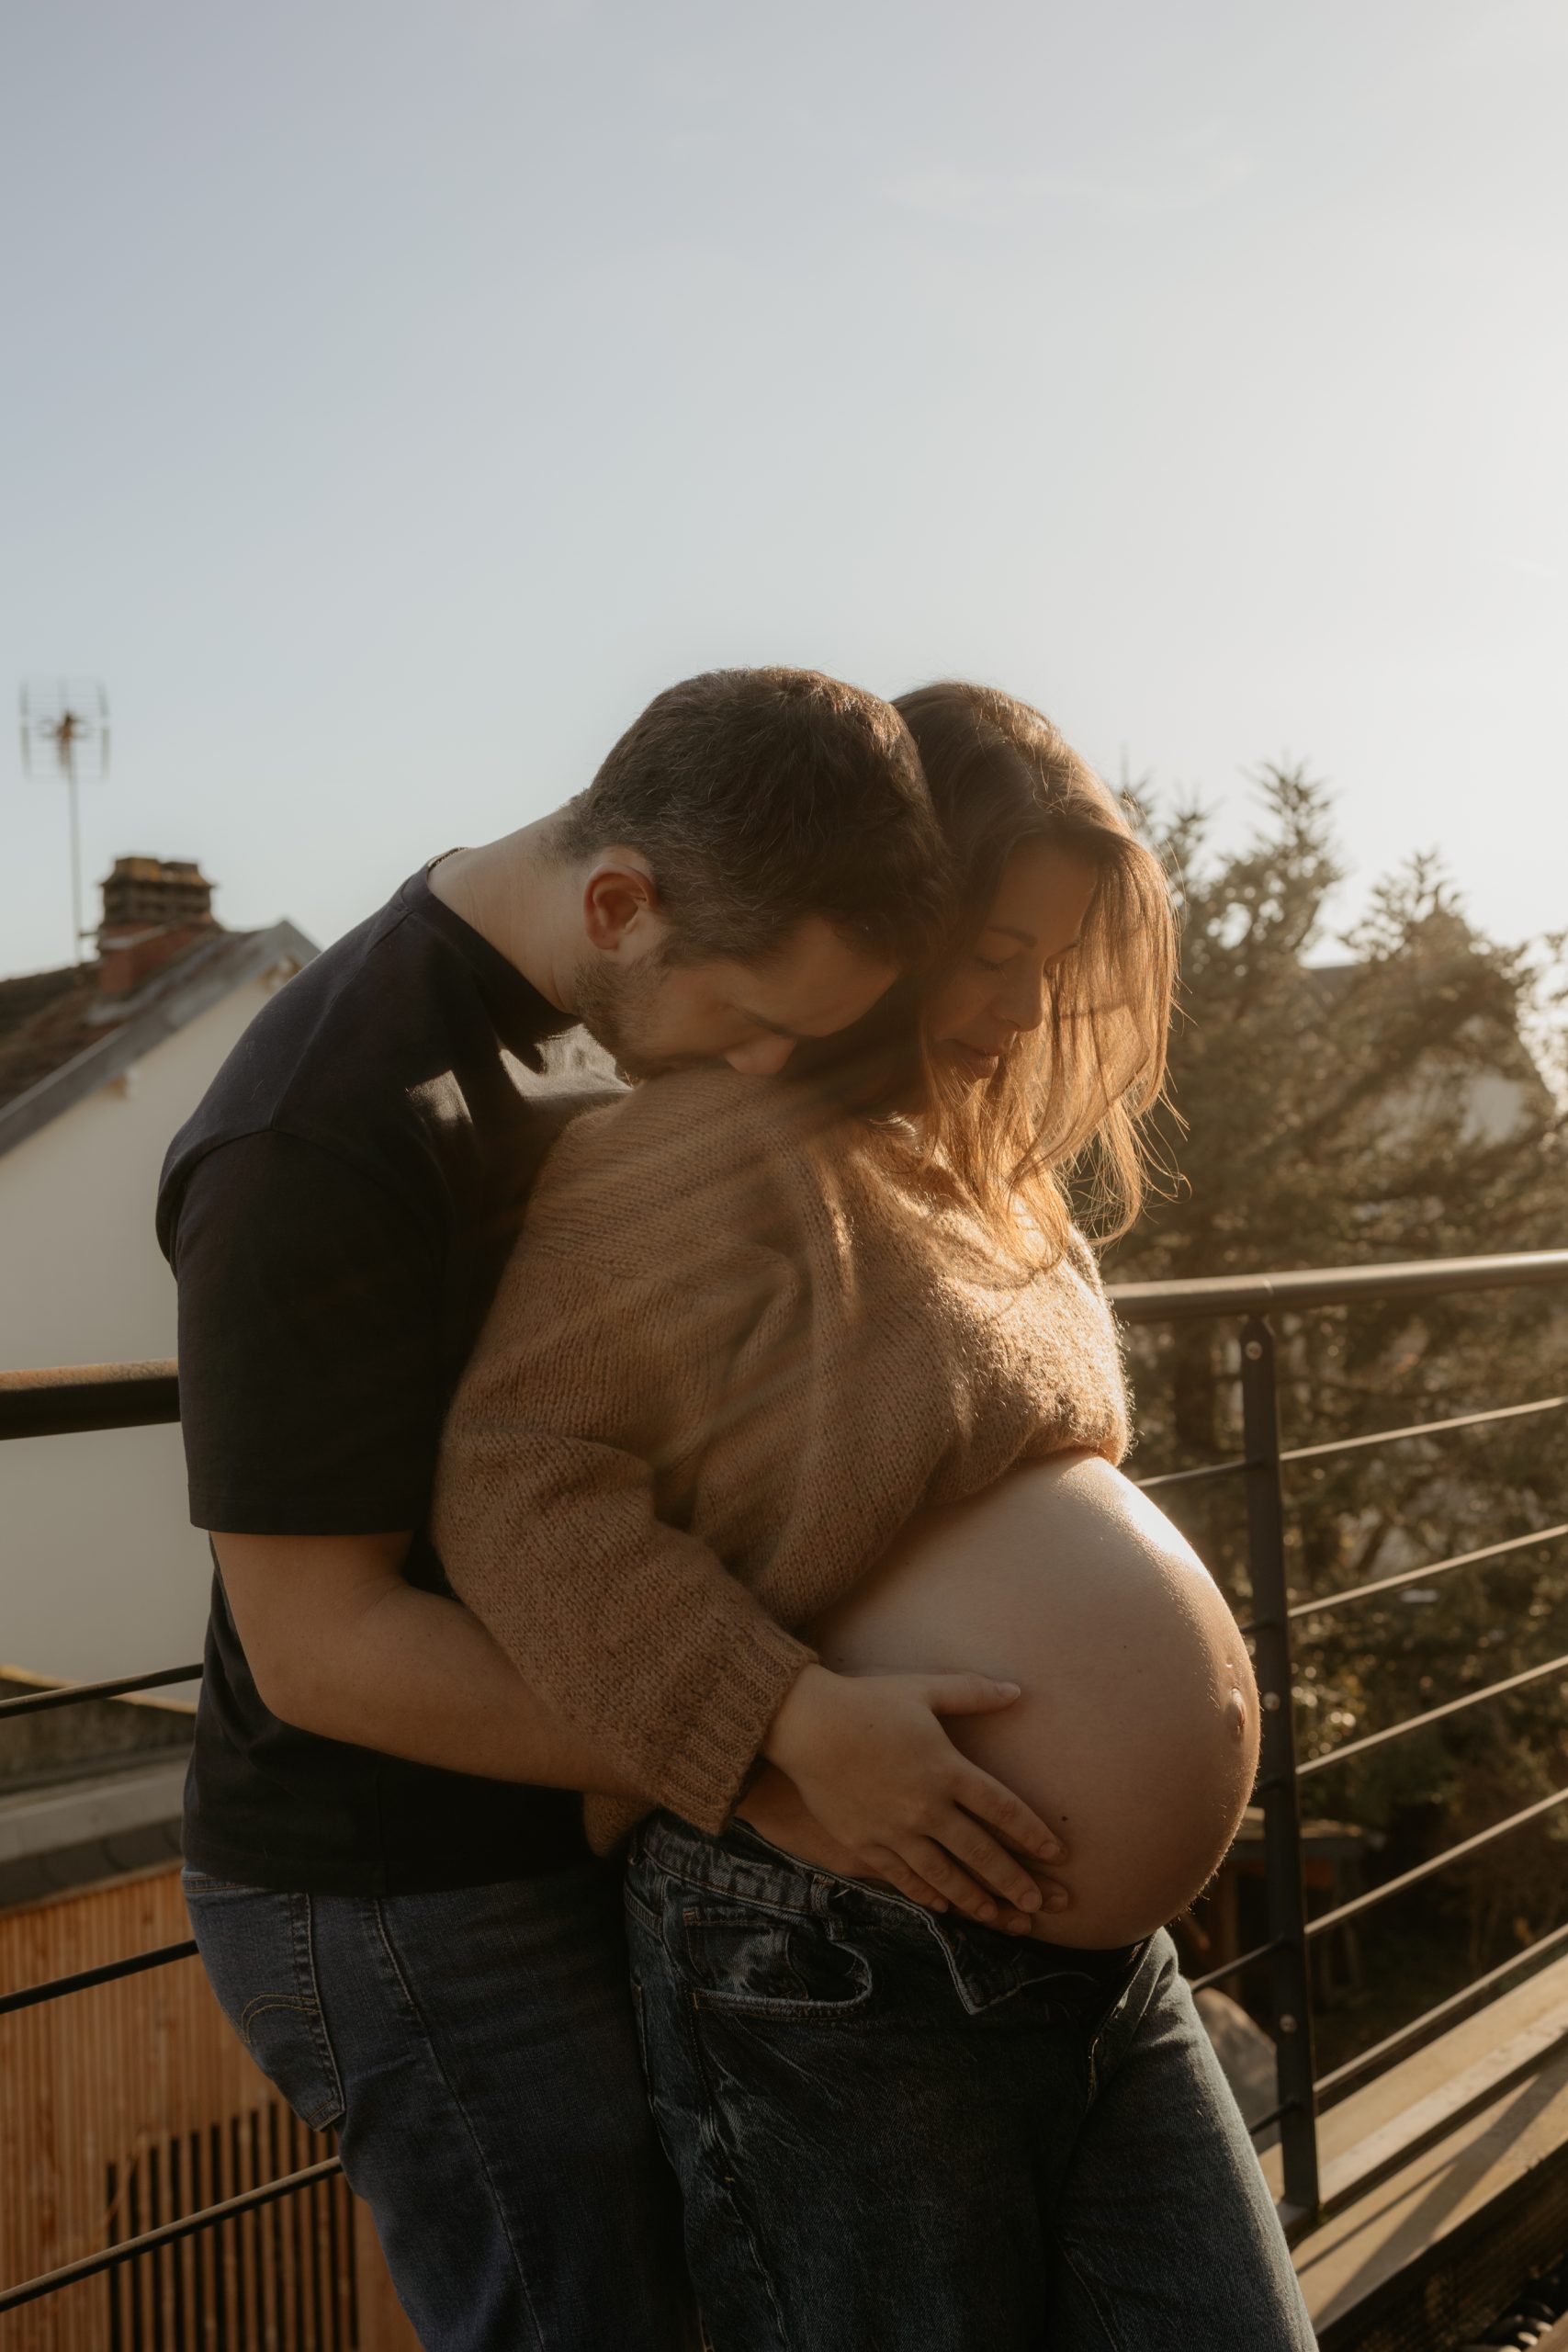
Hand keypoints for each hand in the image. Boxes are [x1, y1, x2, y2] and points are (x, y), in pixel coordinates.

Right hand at [760, 1664, 1067, 1927]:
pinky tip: (943, 1905)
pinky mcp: (865, 1843)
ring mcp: (894, 1830)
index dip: (1033, 1833)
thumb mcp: (924, 1689)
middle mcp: (926, 1806)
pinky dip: (928, 1894)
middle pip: (981, 1852)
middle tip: (1041, 1902)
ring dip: (977, 1899)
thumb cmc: (867, 1701)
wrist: (805, 1725)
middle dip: (1014, 1880)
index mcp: (946, 1768)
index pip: (1002, 1809)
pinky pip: (903, 1877)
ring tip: (1001, 1917)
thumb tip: (1018, 1691)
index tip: (1057, 1853)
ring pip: (945, 1875)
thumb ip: (973, 1692)